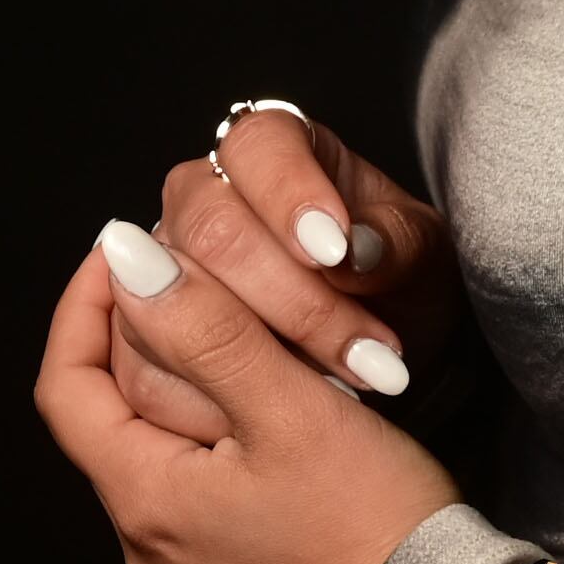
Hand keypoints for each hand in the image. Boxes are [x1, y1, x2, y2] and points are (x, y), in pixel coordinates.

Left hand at [34, 221, 464, 563]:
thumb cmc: (372, 526)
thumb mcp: (292, 409)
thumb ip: (206, 329)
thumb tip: (125, 257)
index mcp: (145, 502)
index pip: (66, 388)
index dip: (83, 308)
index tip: (125, 251)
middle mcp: (151, 552)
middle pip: (116, 424)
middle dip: (149, 344)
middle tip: (203, 280)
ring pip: (169, 460)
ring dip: (197, 395)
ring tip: (261, 342)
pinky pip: (209, 502)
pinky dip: (229, 446)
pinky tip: (290, 424)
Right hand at [109, 108, 458, 441]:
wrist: (380, 342)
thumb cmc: (396, 280)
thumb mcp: (419, 258)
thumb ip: (392, 245)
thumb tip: (355, 250)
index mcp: (274, 149)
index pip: (259, 147)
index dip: (290, 197)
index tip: (334, 251)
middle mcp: (205, 195)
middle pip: (209, 231)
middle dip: (292, 302)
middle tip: (364, 351)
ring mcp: (164, 264)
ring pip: (169, 304)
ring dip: (256, 362)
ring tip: (339, 389)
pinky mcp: (143, 335)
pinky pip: (146, 373)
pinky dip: (218, 405)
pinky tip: (282, 416)